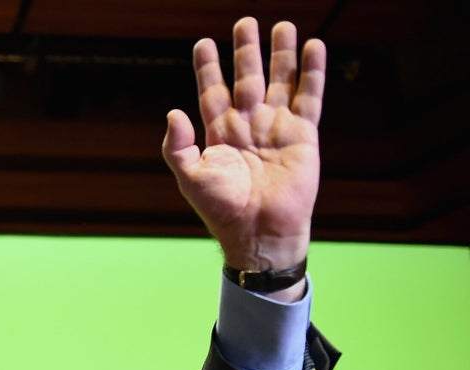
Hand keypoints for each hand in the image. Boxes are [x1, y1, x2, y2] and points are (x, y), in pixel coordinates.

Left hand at [162, 18, 325, 271]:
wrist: (258, 231)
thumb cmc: (221, 209)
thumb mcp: (190, 177)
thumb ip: (177, 145)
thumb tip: (172, 112)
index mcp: (219, 132)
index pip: (211, 91)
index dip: (208, 68)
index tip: (203, 43)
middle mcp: (248, 124)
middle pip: (247, 77)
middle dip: (246, 51)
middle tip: (246, 21)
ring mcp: (276, 127)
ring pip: (280, 81)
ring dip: (281, 54)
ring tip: (283, 25)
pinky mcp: (303, 134)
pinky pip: (309, 97)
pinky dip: (312, 72)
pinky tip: (313, 47)